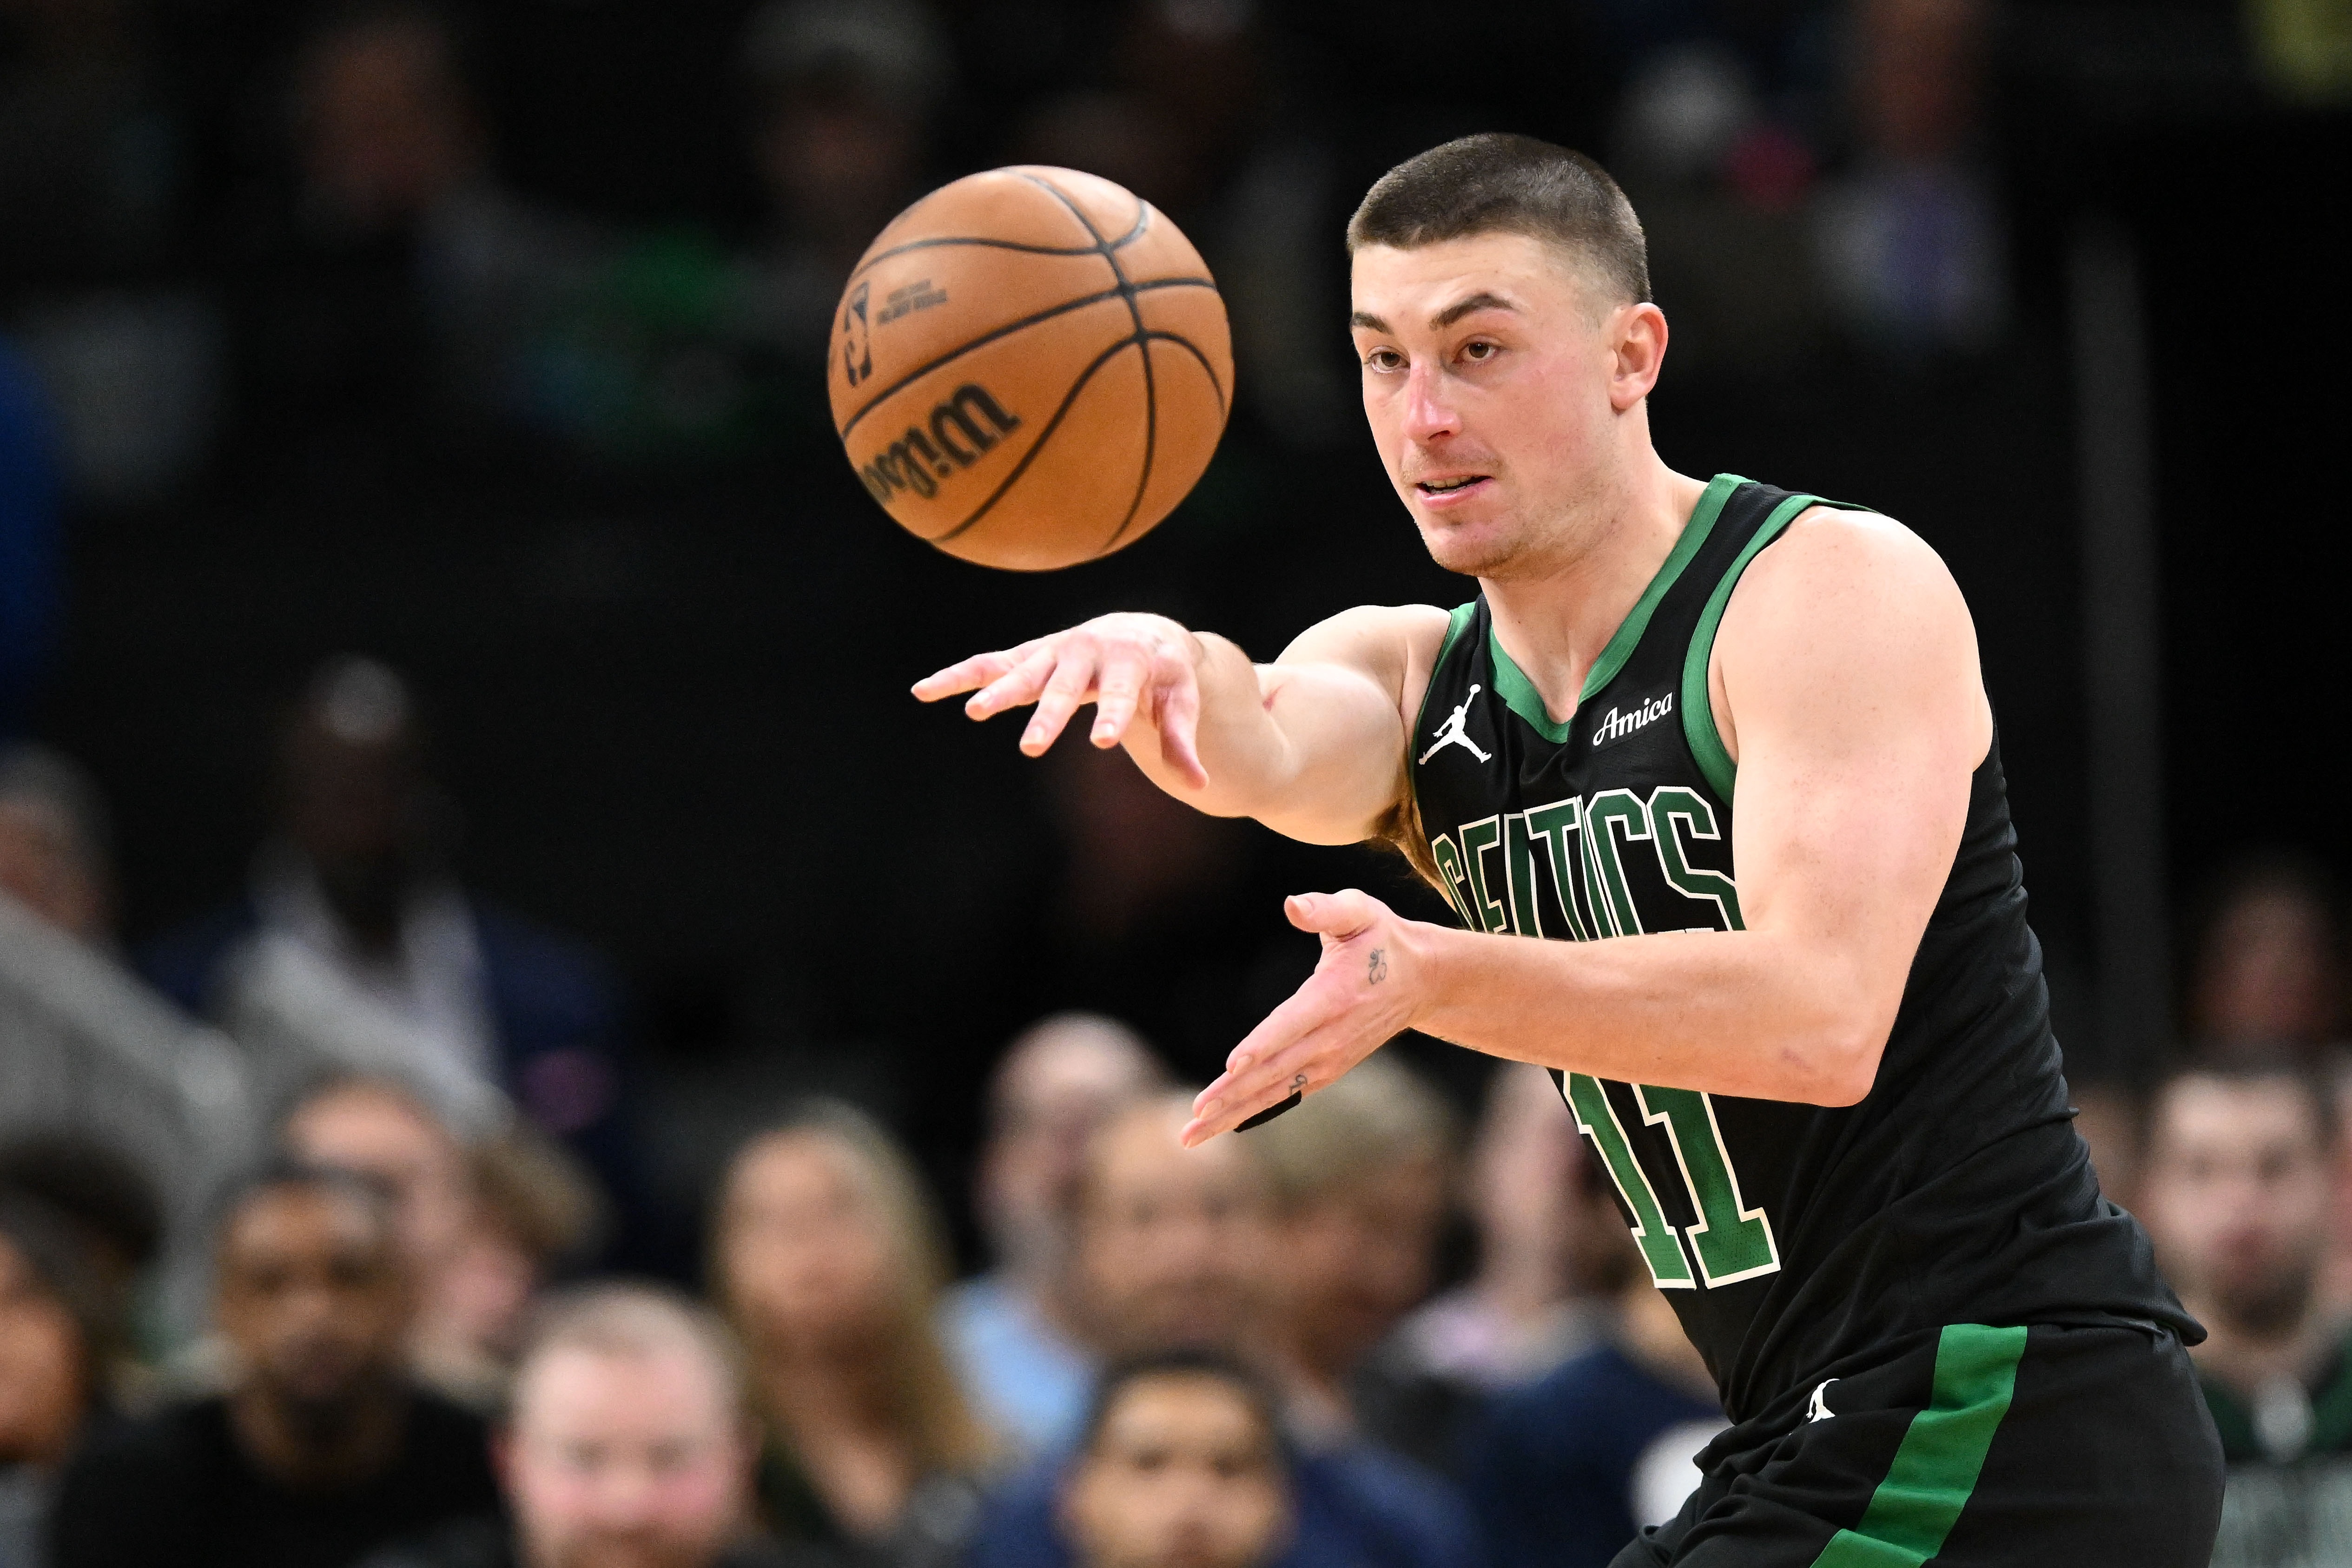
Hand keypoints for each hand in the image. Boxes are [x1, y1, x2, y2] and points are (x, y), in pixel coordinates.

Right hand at [911, 613, 1208, 785]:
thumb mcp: (1181, 702)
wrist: (1142, 630)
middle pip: (1066, 687)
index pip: (1123, 695)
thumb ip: (1182, 741)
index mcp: (1132, 660)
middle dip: (1049, 715)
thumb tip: (1200, 784)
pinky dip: (958, 675)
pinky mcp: (1030, 656)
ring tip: (973, 713)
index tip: (1102, 743)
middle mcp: (1088, 651)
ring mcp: (1054, 651)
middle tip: (1031, 747)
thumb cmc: (1164, 675)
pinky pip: (988, 663)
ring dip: (998, 692)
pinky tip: (923, 689)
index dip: (1115, 718)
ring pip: (1022, 672)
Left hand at [1181, 889, 1424, 1144]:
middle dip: (1233, 1094)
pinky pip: (1286, 1094)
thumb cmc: (1381, 937)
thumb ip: (1325, 908)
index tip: (1231, 1066)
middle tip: (1194, 1115)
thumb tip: (1292, 904)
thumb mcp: (1360, 911)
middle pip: (1275, 1069)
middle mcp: (1331, 1036)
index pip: (1293, 1023)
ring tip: (1192, 1134)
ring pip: (1275, 1090)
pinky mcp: (1327, 1069)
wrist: (1421, 979)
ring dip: (1233, 1113)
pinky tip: (1221, 1125)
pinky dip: (1253, 1111)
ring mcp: (1330, 1059)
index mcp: (1334, 996)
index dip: (1263, 1043)